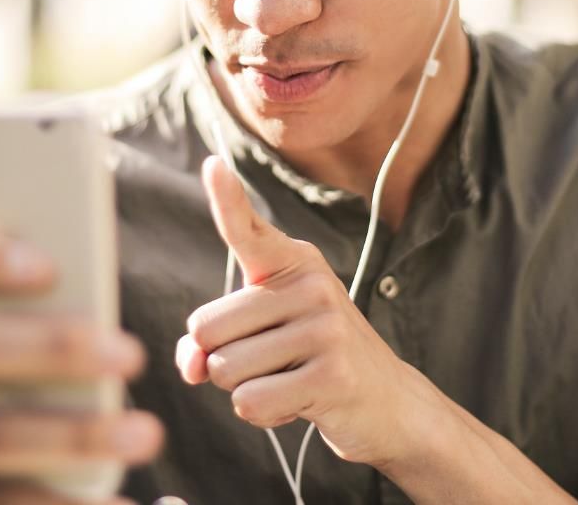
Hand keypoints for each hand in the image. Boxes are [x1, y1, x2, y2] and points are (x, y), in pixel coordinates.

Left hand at [174, 157, 442, 467]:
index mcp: (294, 263)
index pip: (248, 230)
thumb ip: (212, 342)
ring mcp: (326, 327)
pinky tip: (298, 403)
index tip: (212, 163)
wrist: (387, 403)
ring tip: (290, 380)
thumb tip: (191, 363)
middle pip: (206, 329)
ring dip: (244, 389)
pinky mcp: (333, 374)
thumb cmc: (310, 362)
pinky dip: (263, 414)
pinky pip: (250, 402)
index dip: (226, 199)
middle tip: (273, 362)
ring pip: (224, 370)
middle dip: (221, 360)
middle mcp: (312, 285)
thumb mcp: (260, 338)